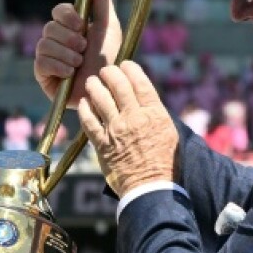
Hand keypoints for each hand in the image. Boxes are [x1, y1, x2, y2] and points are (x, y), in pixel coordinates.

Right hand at [34, 0, 121, 108]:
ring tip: (79, 63)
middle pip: (49, 27)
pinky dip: (58, 66)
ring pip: (44, 44)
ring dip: (66, 54)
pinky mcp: (43, 75)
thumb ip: (102, 4)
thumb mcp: (109, 30)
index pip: (58, 11)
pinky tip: (69, 73)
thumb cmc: (110, 60)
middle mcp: (57, 40)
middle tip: (83, 48)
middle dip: (69, 38)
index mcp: (71, 27)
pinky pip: (41, 62)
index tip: (81, 24)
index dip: (67, 16)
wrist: (107, 89)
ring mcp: (48, 57)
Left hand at [77, 61, 178, 196]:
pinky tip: (84, 103)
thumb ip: (155, 113)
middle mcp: (134, 118)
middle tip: (105, 70)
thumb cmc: (163, 162)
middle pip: (118, 85)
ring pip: (100, 98)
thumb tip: (144, 98)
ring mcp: (116, 131)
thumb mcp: (168, 133)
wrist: (150, 188)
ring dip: (94, 85)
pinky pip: (89, 120)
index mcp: (154, 114)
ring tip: (91, 82)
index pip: (140, 82)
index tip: (125, 64)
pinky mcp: (102, 144)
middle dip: (110, 72)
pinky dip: (85, 108)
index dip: (130, 69)